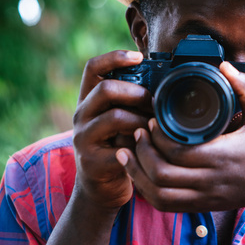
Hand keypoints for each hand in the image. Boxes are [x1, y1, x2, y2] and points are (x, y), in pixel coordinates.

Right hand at [72, 50, 152, 210]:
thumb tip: (163, 81)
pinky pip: (121, 147)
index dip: (115, 57)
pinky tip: (149, 147)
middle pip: (106, 89)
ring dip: (142, 119)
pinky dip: (140, 145)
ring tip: (154, 127)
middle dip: (137, 92)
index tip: (139, 57)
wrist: (101, 187)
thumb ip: (130, 102)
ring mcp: (83, 138)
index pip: (93, 67)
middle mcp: (81, 115)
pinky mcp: (92, 161)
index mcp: (87, 99)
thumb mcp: (119, 119)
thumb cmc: (117, 145)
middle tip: (154, 101)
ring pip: (115, 116)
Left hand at [115, 62, 244, 223]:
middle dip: (143, 151)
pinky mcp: (201, 206)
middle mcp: (211, 180)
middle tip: (138, 131)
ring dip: (138, 173)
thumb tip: (223, 66)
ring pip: (158, 193)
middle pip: (162, 173)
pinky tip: (139, 173)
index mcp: (224, 156)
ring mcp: (205, 196)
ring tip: (128, 152)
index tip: (152, 119)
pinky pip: (165, 204)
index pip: (179, 150)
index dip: (158, 136)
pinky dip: (147, 190)